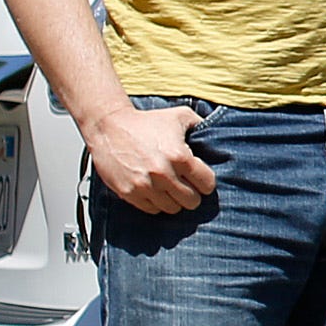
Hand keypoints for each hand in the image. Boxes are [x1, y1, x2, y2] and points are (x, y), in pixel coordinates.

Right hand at [85, 102, 214, 215]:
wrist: (108, 127)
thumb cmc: (145, 121)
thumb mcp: (179, 116)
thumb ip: (202, 125)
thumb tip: (217, 133)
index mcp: (179, 156)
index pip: (207, 184)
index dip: (206, 183)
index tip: (200, 179)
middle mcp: (163, 174)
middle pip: (191, 201)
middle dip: (192, 194)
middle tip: (186, 186)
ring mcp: (144, 185)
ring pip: (172, 208)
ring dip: (173, 200)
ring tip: (169, 189)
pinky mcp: (128, 193)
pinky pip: (151, 209)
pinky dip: (155, 203)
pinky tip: (154, 191)